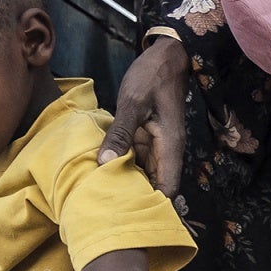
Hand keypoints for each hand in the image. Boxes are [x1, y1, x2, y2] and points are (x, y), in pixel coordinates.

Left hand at [100, 30, 189, 192]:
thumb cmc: (152, 77)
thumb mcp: (133, 103)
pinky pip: (136, 158)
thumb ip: (120, 134)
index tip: (131, 213)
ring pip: (144, 173)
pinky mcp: (147, 138)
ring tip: (101, 193)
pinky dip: (122, 165)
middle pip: (155, 185)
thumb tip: (104, 163)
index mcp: (169, 147)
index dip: (153, 204)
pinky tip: (103, 169)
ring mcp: (157, 145)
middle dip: (135, 197)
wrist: (166, 57)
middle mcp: (166, 151)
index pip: (168, 188)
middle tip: (106, 207)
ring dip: (126, 181)